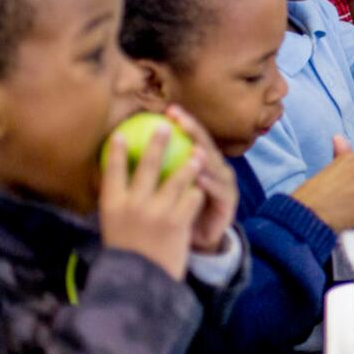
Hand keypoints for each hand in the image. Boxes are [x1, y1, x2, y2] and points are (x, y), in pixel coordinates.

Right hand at [98, 123, 205, 279]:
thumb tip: (120, 174)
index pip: (112, 171)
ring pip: (179, 177)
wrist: (142, 280)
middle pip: (147, 165)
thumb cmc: (128, 249)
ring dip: (190, 162)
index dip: (116, 151)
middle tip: (165, 125)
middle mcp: (133, 205)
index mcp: (112, 205)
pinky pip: (194, 196)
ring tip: (198, 152)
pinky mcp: (178, 221)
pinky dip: (198, 192)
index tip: (120, 134)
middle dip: (158, 142)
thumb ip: (121, 201)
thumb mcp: (114, 225)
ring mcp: (157, 212)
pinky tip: (202, 189)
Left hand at [163, 106, 236, 253]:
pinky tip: (200, 179)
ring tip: (192, 148)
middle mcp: (214, 169)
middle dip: (194, 130)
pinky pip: (218, 191)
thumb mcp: (161, 190)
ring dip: (204, 156)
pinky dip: (210, 184)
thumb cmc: (174, 213)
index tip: (167, 110)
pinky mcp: (228, 203)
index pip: (191, 137)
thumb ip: (151, 170)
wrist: (192, 243)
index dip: (183, 123)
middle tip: (180, 119)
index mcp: (199, 162)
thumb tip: (125, 146)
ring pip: (214, 165)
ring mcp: (223, 185)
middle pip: (204, 144)